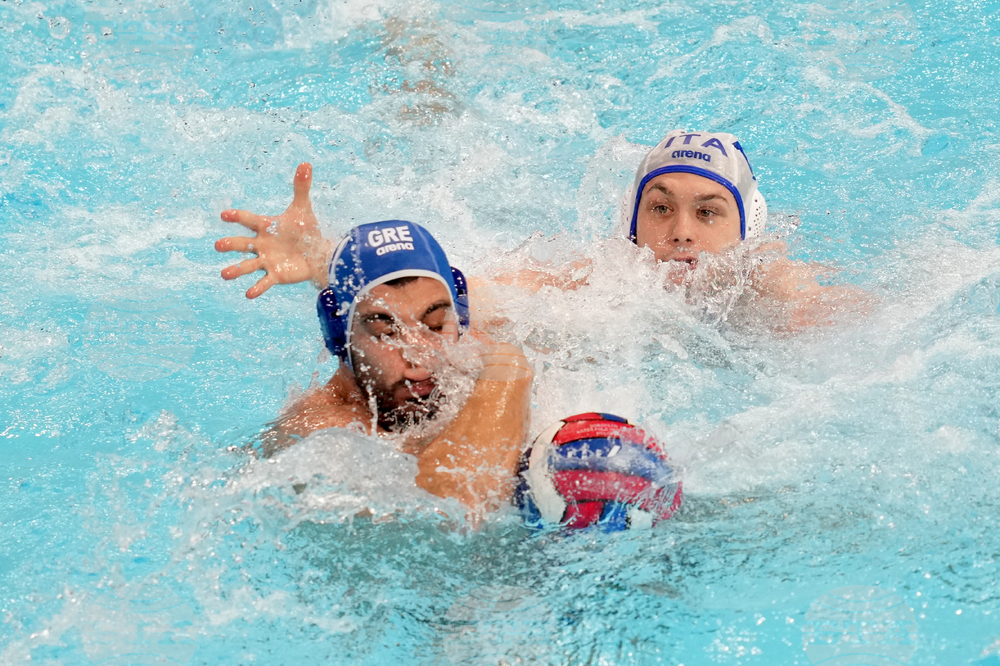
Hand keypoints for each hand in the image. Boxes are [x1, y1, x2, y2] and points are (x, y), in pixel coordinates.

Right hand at [215, 162, 331, 298]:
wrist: (318, 252)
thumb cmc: (306, 229)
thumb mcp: (303, 208)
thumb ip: (301, 186)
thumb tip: (306, 163)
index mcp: (266, 226)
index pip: (248, 219)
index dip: (237, 217)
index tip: (225, 215)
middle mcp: (262, 244)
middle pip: (241, 243)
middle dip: (229, 244)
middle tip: (217, 245)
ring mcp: (266, 260)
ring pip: (247, 265)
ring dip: (235, 270)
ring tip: (224, 274)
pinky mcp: (275, 275)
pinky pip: (264, 282)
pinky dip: (257, 288)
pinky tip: (248, 294)